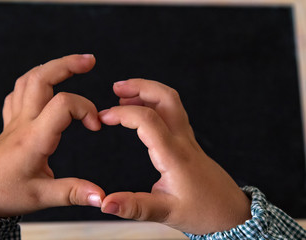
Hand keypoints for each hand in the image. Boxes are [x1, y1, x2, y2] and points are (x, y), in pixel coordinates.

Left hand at [0, 54, 104, 218]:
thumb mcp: (40, 197)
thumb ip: (72, 193)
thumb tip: (101, 197)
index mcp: (33, 138)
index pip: (63, 104)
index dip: (86, 108)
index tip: (95, 125)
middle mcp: (22, 123)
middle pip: (42, 78)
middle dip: (68, 64)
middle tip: (89, 61)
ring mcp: (13, 121)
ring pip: (28, 80)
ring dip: (51, 68)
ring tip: (70, 65)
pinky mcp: (9, 125)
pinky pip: (18, 94)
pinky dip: (34, 83)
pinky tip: (43, 88)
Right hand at [99, 79, 250, 234]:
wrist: (231, 212)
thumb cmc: (204, 211)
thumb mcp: (167, 214)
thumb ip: (135, 207)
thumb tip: (106, 204)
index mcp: (174, 155)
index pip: (147, 120)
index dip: (122, 114)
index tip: (104, 118)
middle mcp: (182, 140)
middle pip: (165, 97)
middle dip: (140, 86)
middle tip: (117, 88)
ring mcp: (187, 138)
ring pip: (171, 101)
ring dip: (148, 91)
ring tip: (124, 96)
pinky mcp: (188, 141)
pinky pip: (173, 113)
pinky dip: (155, 104)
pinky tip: (143, 112)